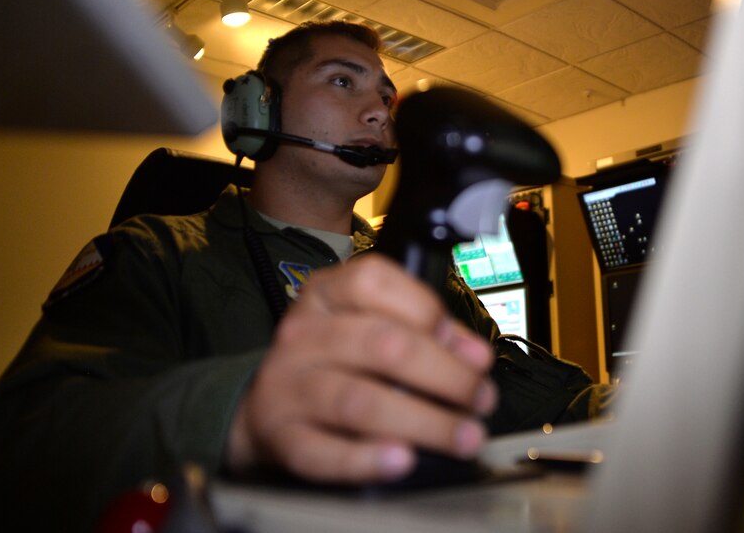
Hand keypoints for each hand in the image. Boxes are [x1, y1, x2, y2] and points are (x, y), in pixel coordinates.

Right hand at [226, 254, 496, 482]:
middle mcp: (303, 335)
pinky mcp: (282, 436)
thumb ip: (418, 329)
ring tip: (463, 436)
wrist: (264, 407)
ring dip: (424, 421)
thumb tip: (471, 353)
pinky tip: (402, 460)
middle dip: (446, 375)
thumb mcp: (364, 324)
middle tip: (479, 399)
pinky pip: (323, 451)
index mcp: (325, 295)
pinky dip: (367, 459)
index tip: (470, 349)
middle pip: (381, 345)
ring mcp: (288, 386)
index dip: (430, 312)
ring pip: (360, 401)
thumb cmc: (329, 361)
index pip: (374, 283)